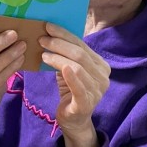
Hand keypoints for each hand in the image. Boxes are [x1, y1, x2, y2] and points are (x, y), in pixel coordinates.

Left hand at [39, 23, 110, 146]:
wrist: (74, 120)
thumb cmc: (71, 90)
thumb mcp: (70, 70)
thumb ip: (68, 55)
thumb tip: (50, 33)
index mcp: (101, 65)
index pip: (82, 45)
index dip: (65, 34)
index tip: (48, 26)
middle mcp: (103, 76)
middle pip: (80, 54)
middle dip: (59, 44)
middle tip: (42, 39)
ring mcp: (97, 91)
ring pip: (77, 67)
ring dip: (58, 58)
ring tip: (43, 54)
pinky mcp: (87, 103)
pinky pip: (79, 87)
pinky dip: (71, 76)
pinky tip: (61, 68)